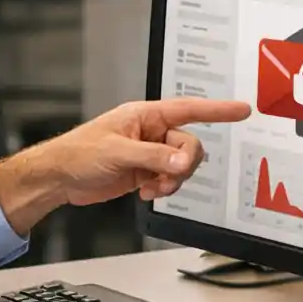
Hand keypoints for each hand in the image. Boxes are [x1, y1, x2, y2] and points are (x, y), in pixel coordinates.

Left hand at [0, 98, 251, 233]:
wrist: (60, 177)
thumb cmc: (79, 152)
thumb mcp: (118, 152)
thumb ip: (154, 156)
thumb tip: (183, 160)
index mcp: (146, 116)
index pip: (190, 109)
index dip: (218, 109)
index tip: (242, 110)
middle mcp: (152, 132)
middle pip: (189, 145)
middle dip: (182, 164)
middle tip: (167, 175)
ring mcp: (150, 153)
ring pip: (182, 165)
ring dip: (172, 180)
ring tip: (150, 187)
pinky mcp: (145, 171)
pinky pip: (169, 180)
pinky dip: (163, 189)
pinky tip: (144, 191)